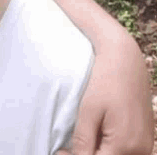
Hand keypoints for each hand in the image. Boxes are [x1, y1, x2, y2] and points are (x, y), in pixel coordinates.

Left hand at [58, 35, 153, 154]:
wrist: (125, 61)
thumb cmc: (105, 82)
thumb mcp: (88, 110)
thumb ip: (83, 140)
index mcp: (124, 145)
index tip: (60, 151)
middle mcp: (140, 150)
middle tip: (66, 148)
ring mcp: (145, 145)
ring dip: (99, 153)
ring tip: (79, 142)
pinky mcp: (146, 139)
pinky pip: (127, 153)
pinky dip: (110, 149)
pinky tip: (95, 138)